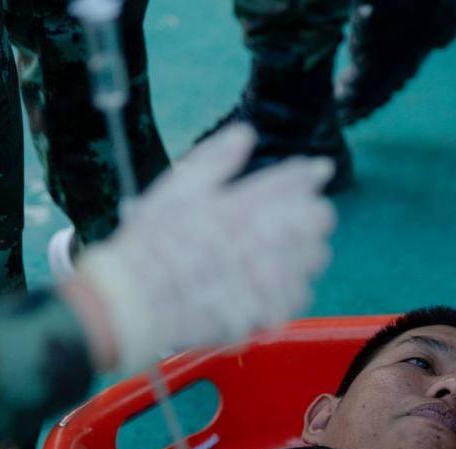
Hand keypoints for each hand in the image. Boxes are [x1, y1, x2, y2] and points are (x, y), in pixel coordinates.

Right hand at [76, 124, 336, 374]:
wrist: (136, 302)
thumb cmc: (151, 244)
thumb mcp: (175, 189)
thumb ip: (216, 159)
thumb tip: (246, 132)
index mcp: (239, 205)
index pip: (290, 182)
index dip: (308, 174)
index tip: (319, 170)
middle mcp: (260, 239)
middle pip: (316, 220)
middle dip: (313, 214)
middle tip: (302, 216)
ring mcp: (266, 277)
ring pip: (314, 257)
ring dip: (307, 250)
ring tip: (288, 251)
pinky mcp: (266, 309)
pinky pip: (300, 295)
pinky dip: (294, 287)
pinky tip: (278, 283)